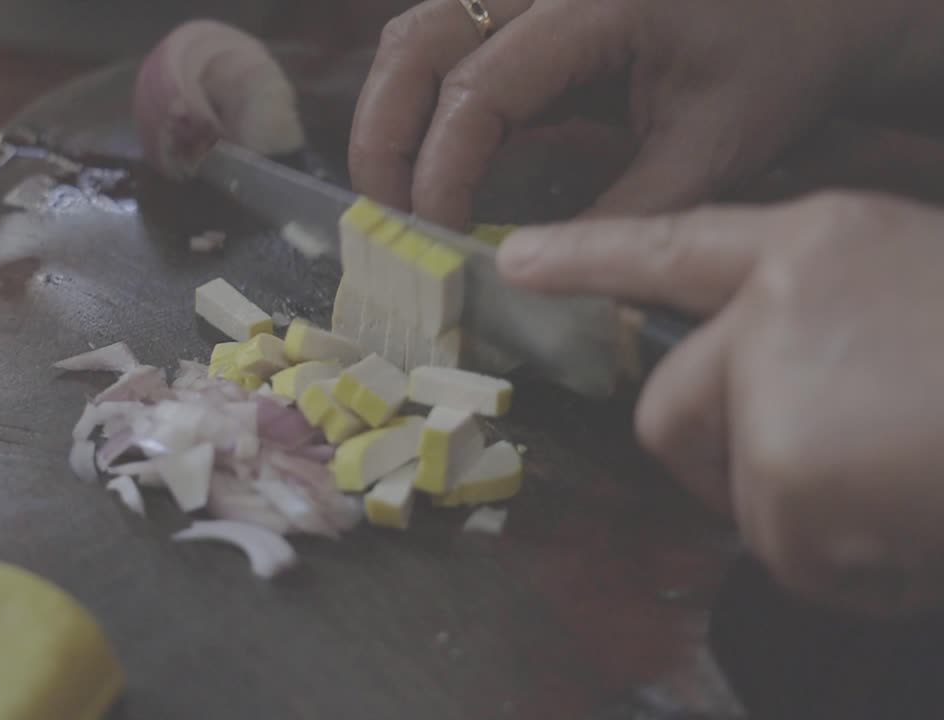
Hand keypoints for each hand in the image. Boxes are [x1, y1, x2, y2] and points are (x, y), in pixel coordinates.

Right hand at [350, 0, 943, 229]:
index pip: (478, 89)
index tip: (442, 239)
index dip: (442, 171)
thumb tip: (541, 273)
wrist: (811, 0)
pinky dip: (421, 100)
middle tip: (388, 220)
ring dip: (390, 115)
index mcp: (592, 4)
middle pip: (415, 44)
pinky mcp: (524, 3)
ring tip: (399, 195)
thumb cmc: (774, 59)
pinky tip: (433, 159)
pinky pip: (442, 39)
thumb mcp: (710, 146)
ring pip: (413, 34)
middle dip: (384, 137)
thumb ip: (624, 212)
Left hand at [496, 191, 943, 617]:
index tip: (517, 262)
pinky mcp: (784, 477)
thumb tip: (752, 394)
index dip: (590, 256)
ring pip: (738, 497)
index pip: (671, 247)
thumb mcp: (915, 300)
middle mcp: (771, 308)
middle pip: (672, 413)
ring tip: (913, 483)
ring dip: (813, 518)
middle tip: (832, 468)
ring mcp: (771, 390)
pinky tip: (918, 521)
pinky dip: (850, 564)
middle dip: (731, 462)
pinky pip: (788, 556)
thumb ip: (819, 329)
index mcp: (816, 248)